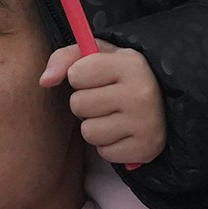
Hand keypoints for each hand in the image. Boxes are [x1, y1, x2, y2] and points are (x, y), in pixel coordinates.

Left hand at [39, 41, 165, 164]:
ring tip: (113, 115)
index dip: (80, 76)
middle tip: (105, 98)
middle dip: (85, 102)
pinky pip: (104, 153)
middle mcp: (141, 94)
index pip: (76, 75)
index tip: (96, 76)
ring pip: (89, 132)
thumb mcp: (96, 56)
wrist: (163, 101)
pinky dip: (109, 144)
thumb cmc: (120, 75)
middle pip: (78, 105)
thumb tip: (44, 81)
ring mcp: (146, 124)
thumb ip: (64, 59)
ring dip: (95, 125)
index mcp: (129, 64)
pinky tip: (123, 131)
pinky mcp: (146, 149)